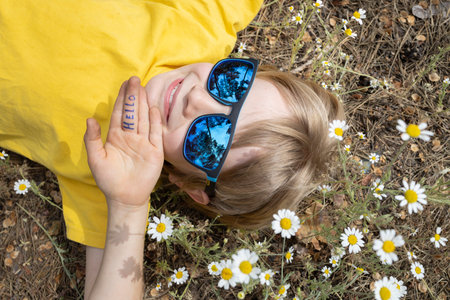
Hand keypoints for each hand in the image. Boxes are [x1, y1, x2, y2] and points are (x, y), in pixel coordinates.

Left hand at [84, 77, 163, 207]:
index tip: (124, 84)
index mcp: (116, 137)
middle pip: (132, 112)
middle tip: (134, 79)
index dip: (122, 99)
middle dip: (133, 96)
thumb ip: (92, 139)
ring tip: (143, 88)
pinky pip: (155, 133)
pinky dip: (154, 121)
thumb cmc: (109, 180)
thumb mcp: (96, 159)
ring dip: (143, 104)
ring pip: (143, 119)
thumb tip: (90, 119)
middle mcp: (131, 136)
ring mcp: (144, 142)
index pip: (120, 113)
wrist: (125, 197)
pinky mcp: (155, 151)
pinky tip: (153, 108)